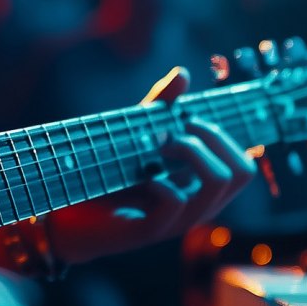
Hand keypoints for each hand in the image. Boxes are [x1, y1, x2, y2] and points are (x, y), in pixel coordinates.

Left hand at [42, 66, 257, 264]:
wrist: (64, 206)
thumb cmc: (104, 171)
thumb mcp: (136, 133)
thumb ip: (160, 106)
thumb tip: (183, 73)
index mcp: (198, 189)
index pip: (243, 167)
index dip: (223, 137)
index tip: (187, 120)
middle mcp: (195, 207)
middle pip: (241, 173)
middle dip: (213, 138)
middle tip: (177, 128)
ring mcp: (175, 222)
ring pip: (216, 185)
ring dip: (192, 152)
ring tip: (159, 144)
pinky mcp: (148, 232)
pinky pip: (176, 205)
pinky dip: (161, 183)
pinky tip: (141, 178)